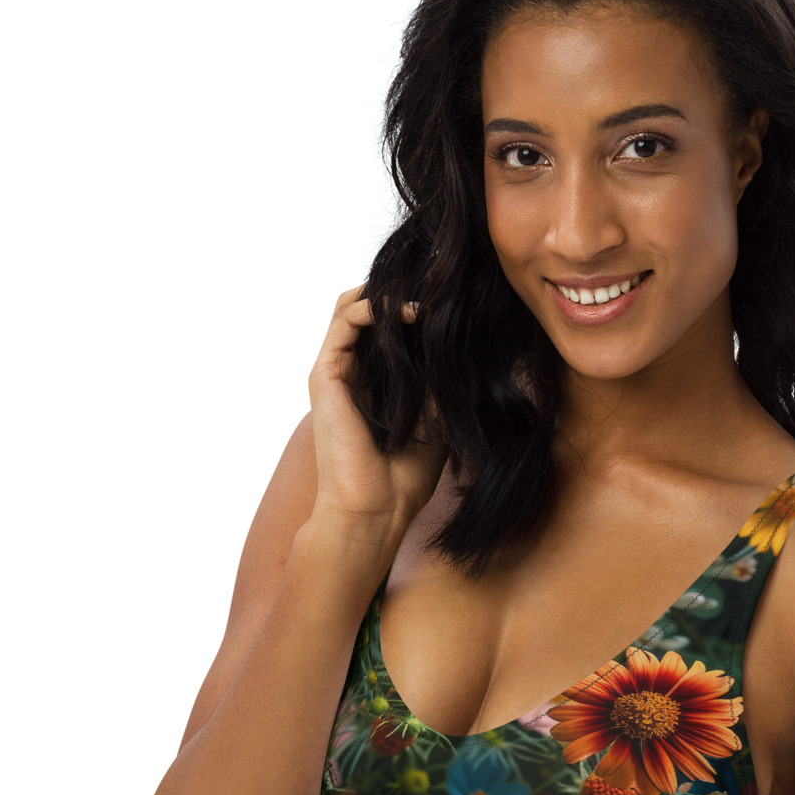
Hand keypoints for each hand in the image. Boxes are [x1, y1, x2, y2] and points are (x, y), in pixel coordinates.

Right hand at [306, 282, 444, 530]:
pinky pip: (345, 320)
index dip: (416, 307)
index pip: (390, 328)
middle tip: (438, 286)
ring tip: (425, 294)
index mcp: (377, 382)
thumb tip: (470, 341)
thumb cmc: (407, 475)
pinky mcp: (325, 375)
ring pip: (353, 306)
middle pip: (370, 310)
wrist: (377, 508)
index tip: (451, 299)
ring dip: (389, 293)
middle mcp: (353, 372)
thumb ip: (446, 379)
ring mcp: (336, 371)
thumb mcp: (440, 416)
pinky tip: (409, 311)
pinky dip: (375, 306)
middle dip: (402, 292)